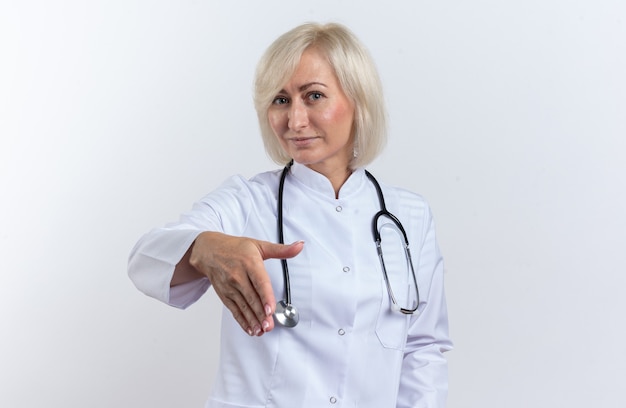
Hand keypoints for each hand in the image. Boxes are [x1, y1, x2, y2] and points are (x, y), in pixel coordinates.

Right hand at [188, 231, 303, 335]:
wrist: (208, 251)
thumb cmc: (235, 248)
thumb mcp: (259, 245)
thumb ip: (281, 249)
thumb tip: (300, 246)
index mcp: (249, 262)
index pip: (259, 282)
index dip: (265, 297)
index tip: (270, 309)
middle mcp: (238, 276)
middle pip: (252, 298)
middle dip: (261, 314)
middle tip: (269, 326)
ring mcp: (230, 287)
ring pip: (243, 306)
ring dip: (252, 320)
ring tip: (261, 330)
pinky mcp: (224, 295)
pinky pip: (234, 310)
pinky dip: (242, 321)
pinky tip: (250, 329)